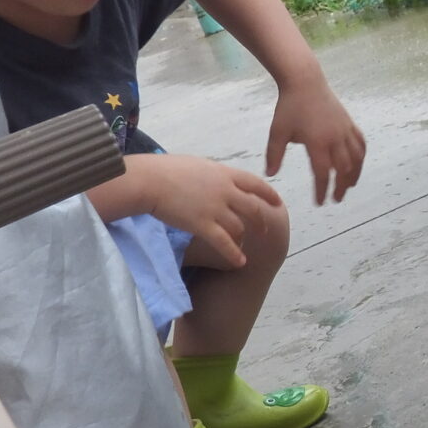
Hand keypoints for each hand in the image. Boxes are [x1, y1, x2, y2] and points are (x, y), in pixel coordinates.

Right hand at [139, 154, 282, 267]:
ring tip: (243, 247)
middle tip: (264, 230)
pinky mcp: (203, 225)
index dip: (269, 194)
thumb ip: (213, 175)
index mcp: (225, 174)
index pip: (256, 184)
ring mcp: (216, 208)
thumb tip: (217, 179)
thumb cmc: (166, 169)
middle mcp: (226, 191)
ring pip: (240, 227)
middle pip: (254, 208)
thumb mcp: (198, 165)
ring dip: (243, 239)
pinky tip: (240, 263)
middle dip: (262, 221)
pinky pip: (225, 243)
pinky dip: (234, 254)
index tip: (278, 203)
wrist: (150, 180)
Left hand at [267, 76, 365, 203]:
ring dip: (354, 175)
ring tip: (349, 187)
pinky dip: (361, 157)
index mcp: (317, 142)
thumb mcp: (277, 132)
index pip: (323, 173)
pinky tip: (356, 165)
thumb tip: (270, 175)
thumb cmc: (289, 107)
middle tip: (336, 199)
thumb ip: (274, 155)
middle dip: (341, 187)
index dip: (322, 190)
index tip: (320, 203)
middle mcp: (335, 138)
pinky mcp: (349, 123)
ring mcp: (345, 130)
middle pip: (344, 169)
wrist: (305, 81)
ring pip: (356, 159)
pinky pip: (360, 144)